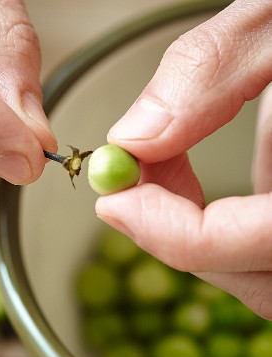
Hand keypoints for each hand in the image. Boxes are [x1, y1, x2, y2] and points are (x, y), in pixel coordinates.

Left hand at [95, 0, 271, 317]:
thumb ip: (210, 71)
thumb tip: (134, 139)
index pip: (249, 243)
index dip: (168, 231)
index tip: (114, 199)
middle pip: (247, 276)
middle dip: (170, 233)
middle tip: (127, 181)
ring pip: (249, 274)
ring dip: (185, 232)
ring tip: (155, 170)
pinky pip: (253, 252)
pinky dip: (209, 226)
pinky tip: (184, 181)